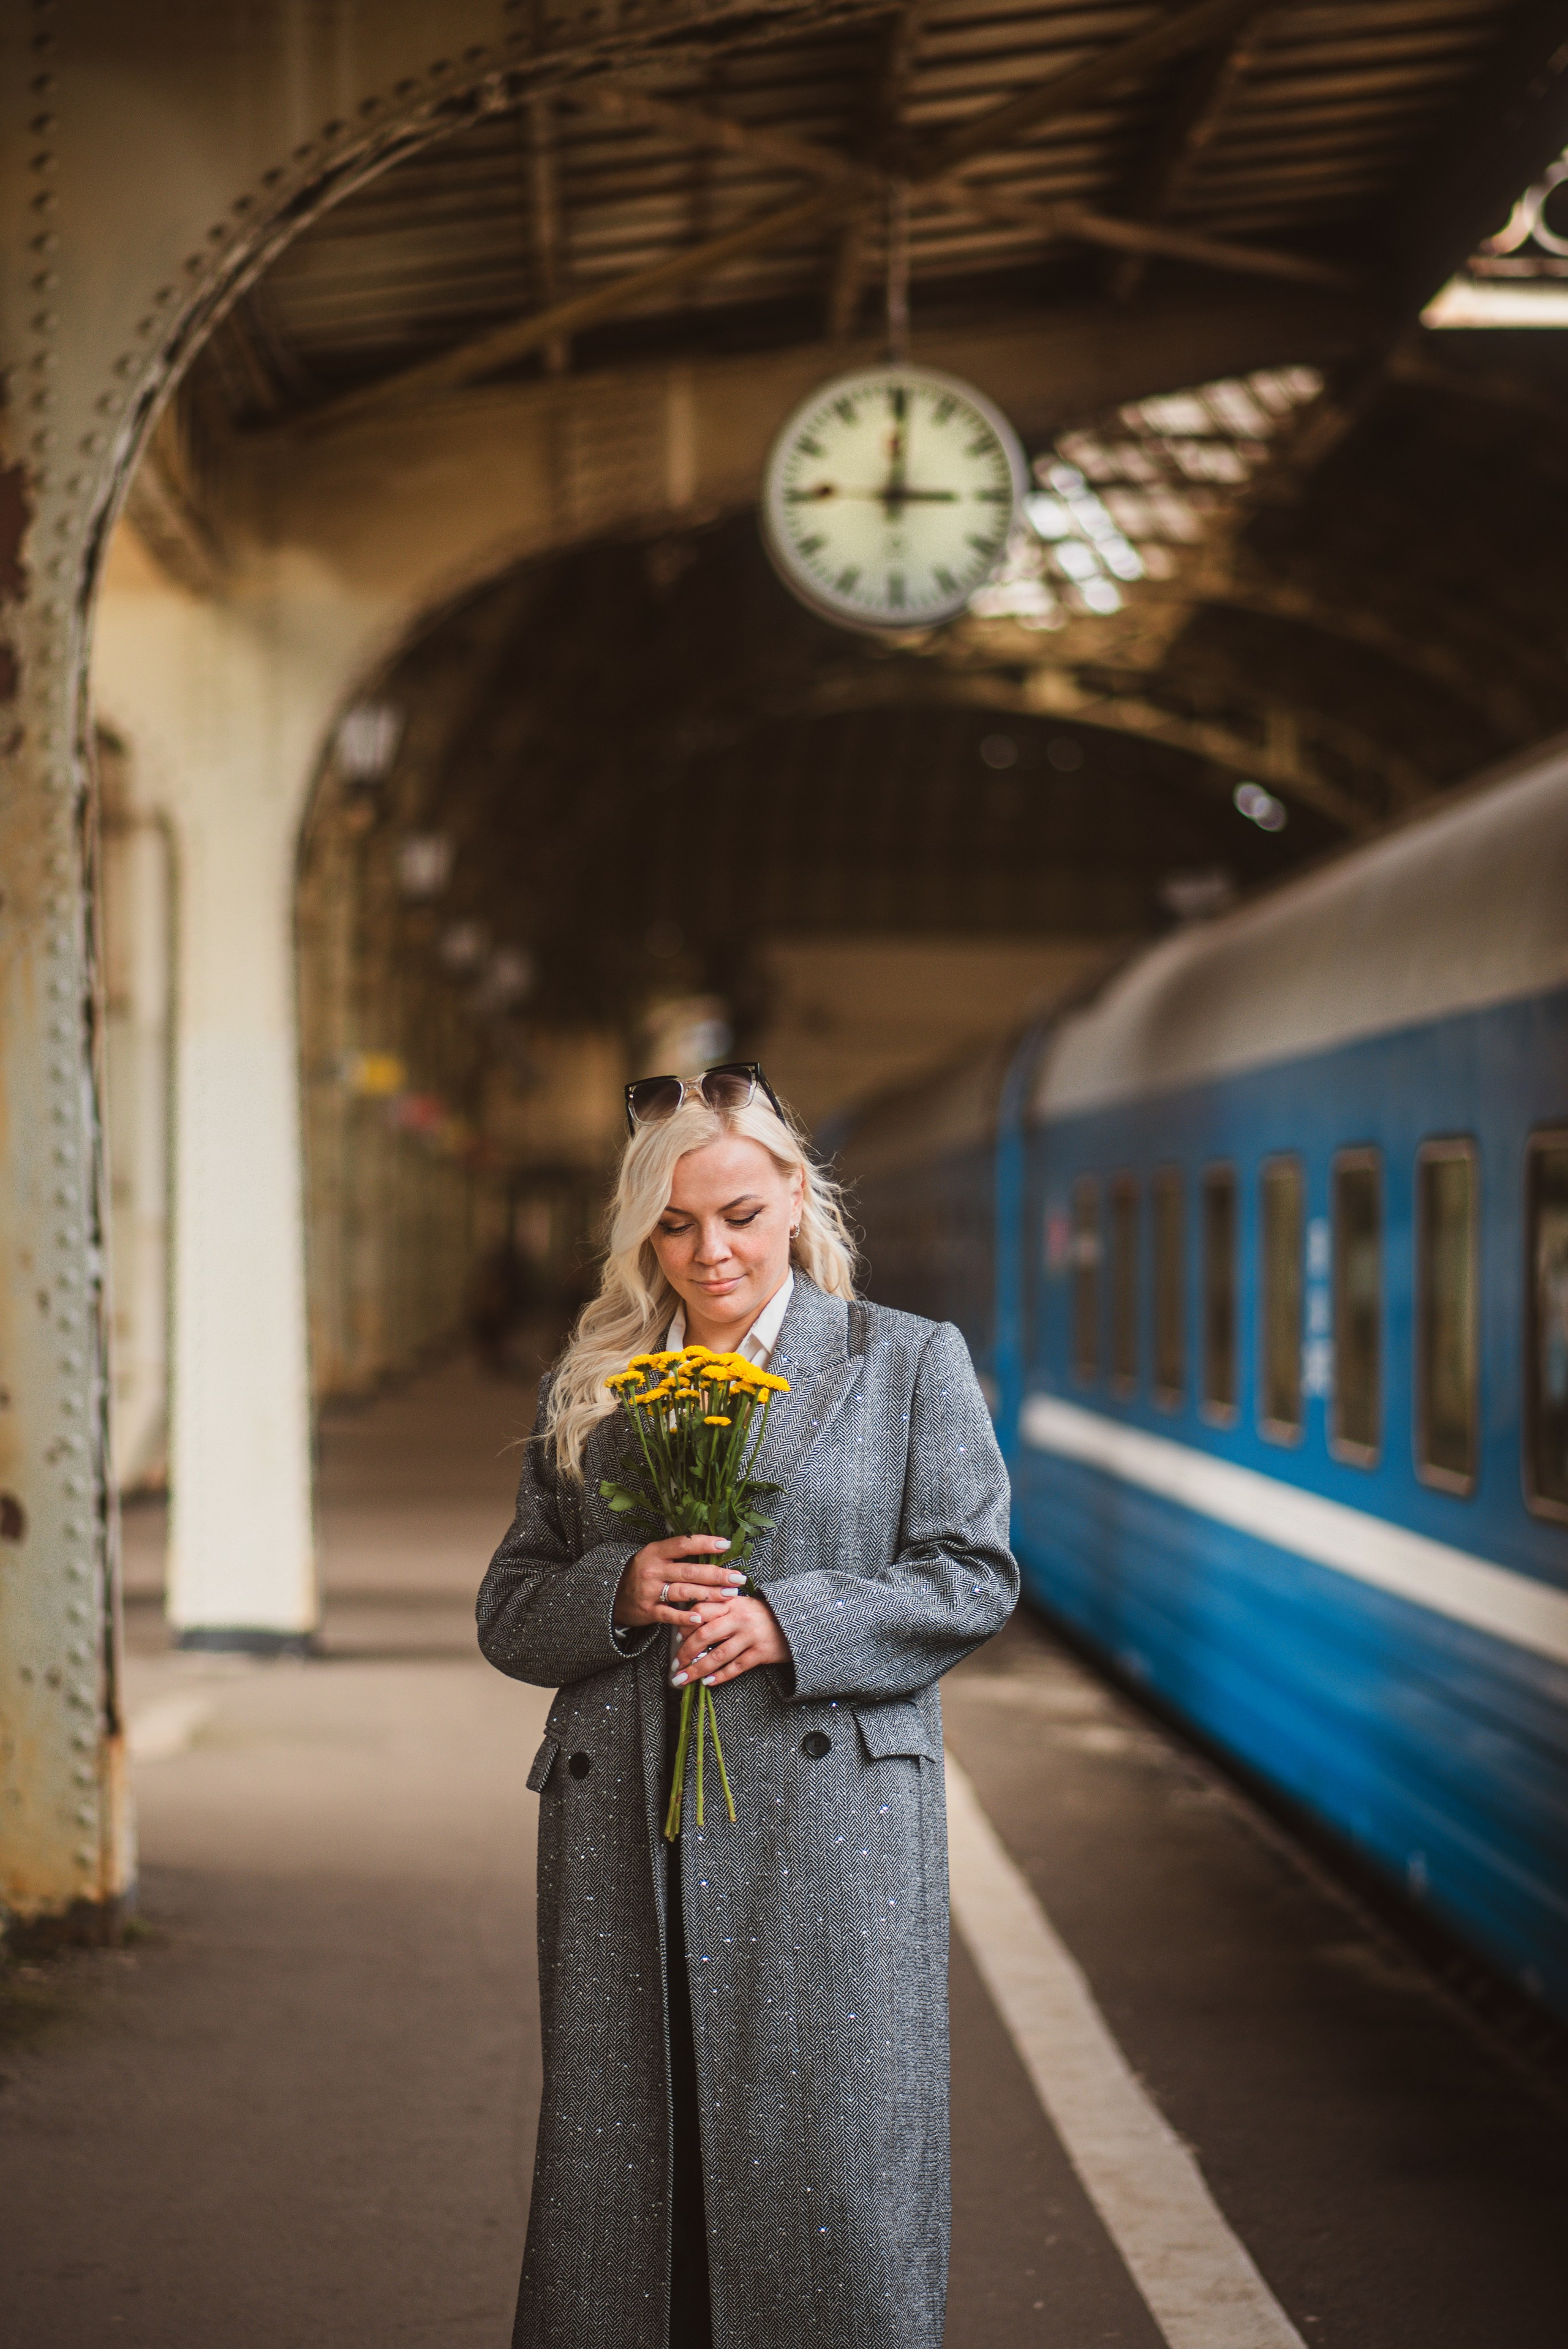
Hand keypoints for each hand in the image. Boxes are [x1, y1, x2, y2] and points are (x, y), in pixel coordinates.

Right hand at [614, 1535, 744, 1628]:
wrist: (612, 1594)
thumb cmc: (642, 1572)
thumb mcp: (654, 1556)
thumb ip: (678, 1553)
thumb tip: (712, 1546)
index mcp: (655, 1552)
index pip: (683, 1544)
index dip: (705, 1543)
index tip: (726, 1544)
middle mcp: (653, 1570)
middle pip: (689, 1571)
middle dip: (716, 1575)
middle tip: (738, 1577)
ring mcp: (649, 1591)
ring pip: (684, 1592)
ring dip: (709, 1594)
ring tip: (730, 1595)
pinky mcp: (648, 1610)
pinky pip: (670, 1615)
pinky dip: (686, 1617)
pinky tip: (702, 1618)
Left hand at [671, 1593, 790, 1688]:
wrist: (795, 1621)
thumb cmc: (761, 1615)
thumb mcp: (741, 1605)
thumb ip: (719, 1610)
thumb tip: (688, 1627)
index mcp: (731, 1602)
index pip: (701, 1611)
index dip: (685, 1626)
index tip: (676, 1639)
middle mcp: (739, 1617)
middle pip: (705, 1635)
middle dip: (686, 1652)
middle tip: (675, 1665)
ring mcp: (751, 1635)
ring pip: (717, 1655)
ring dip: (697, 1670)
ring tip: (683, 1679)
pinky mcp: (761, 1652)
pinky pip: (735, 1667)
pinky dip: (719, 1676)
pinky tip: (707, 1683)